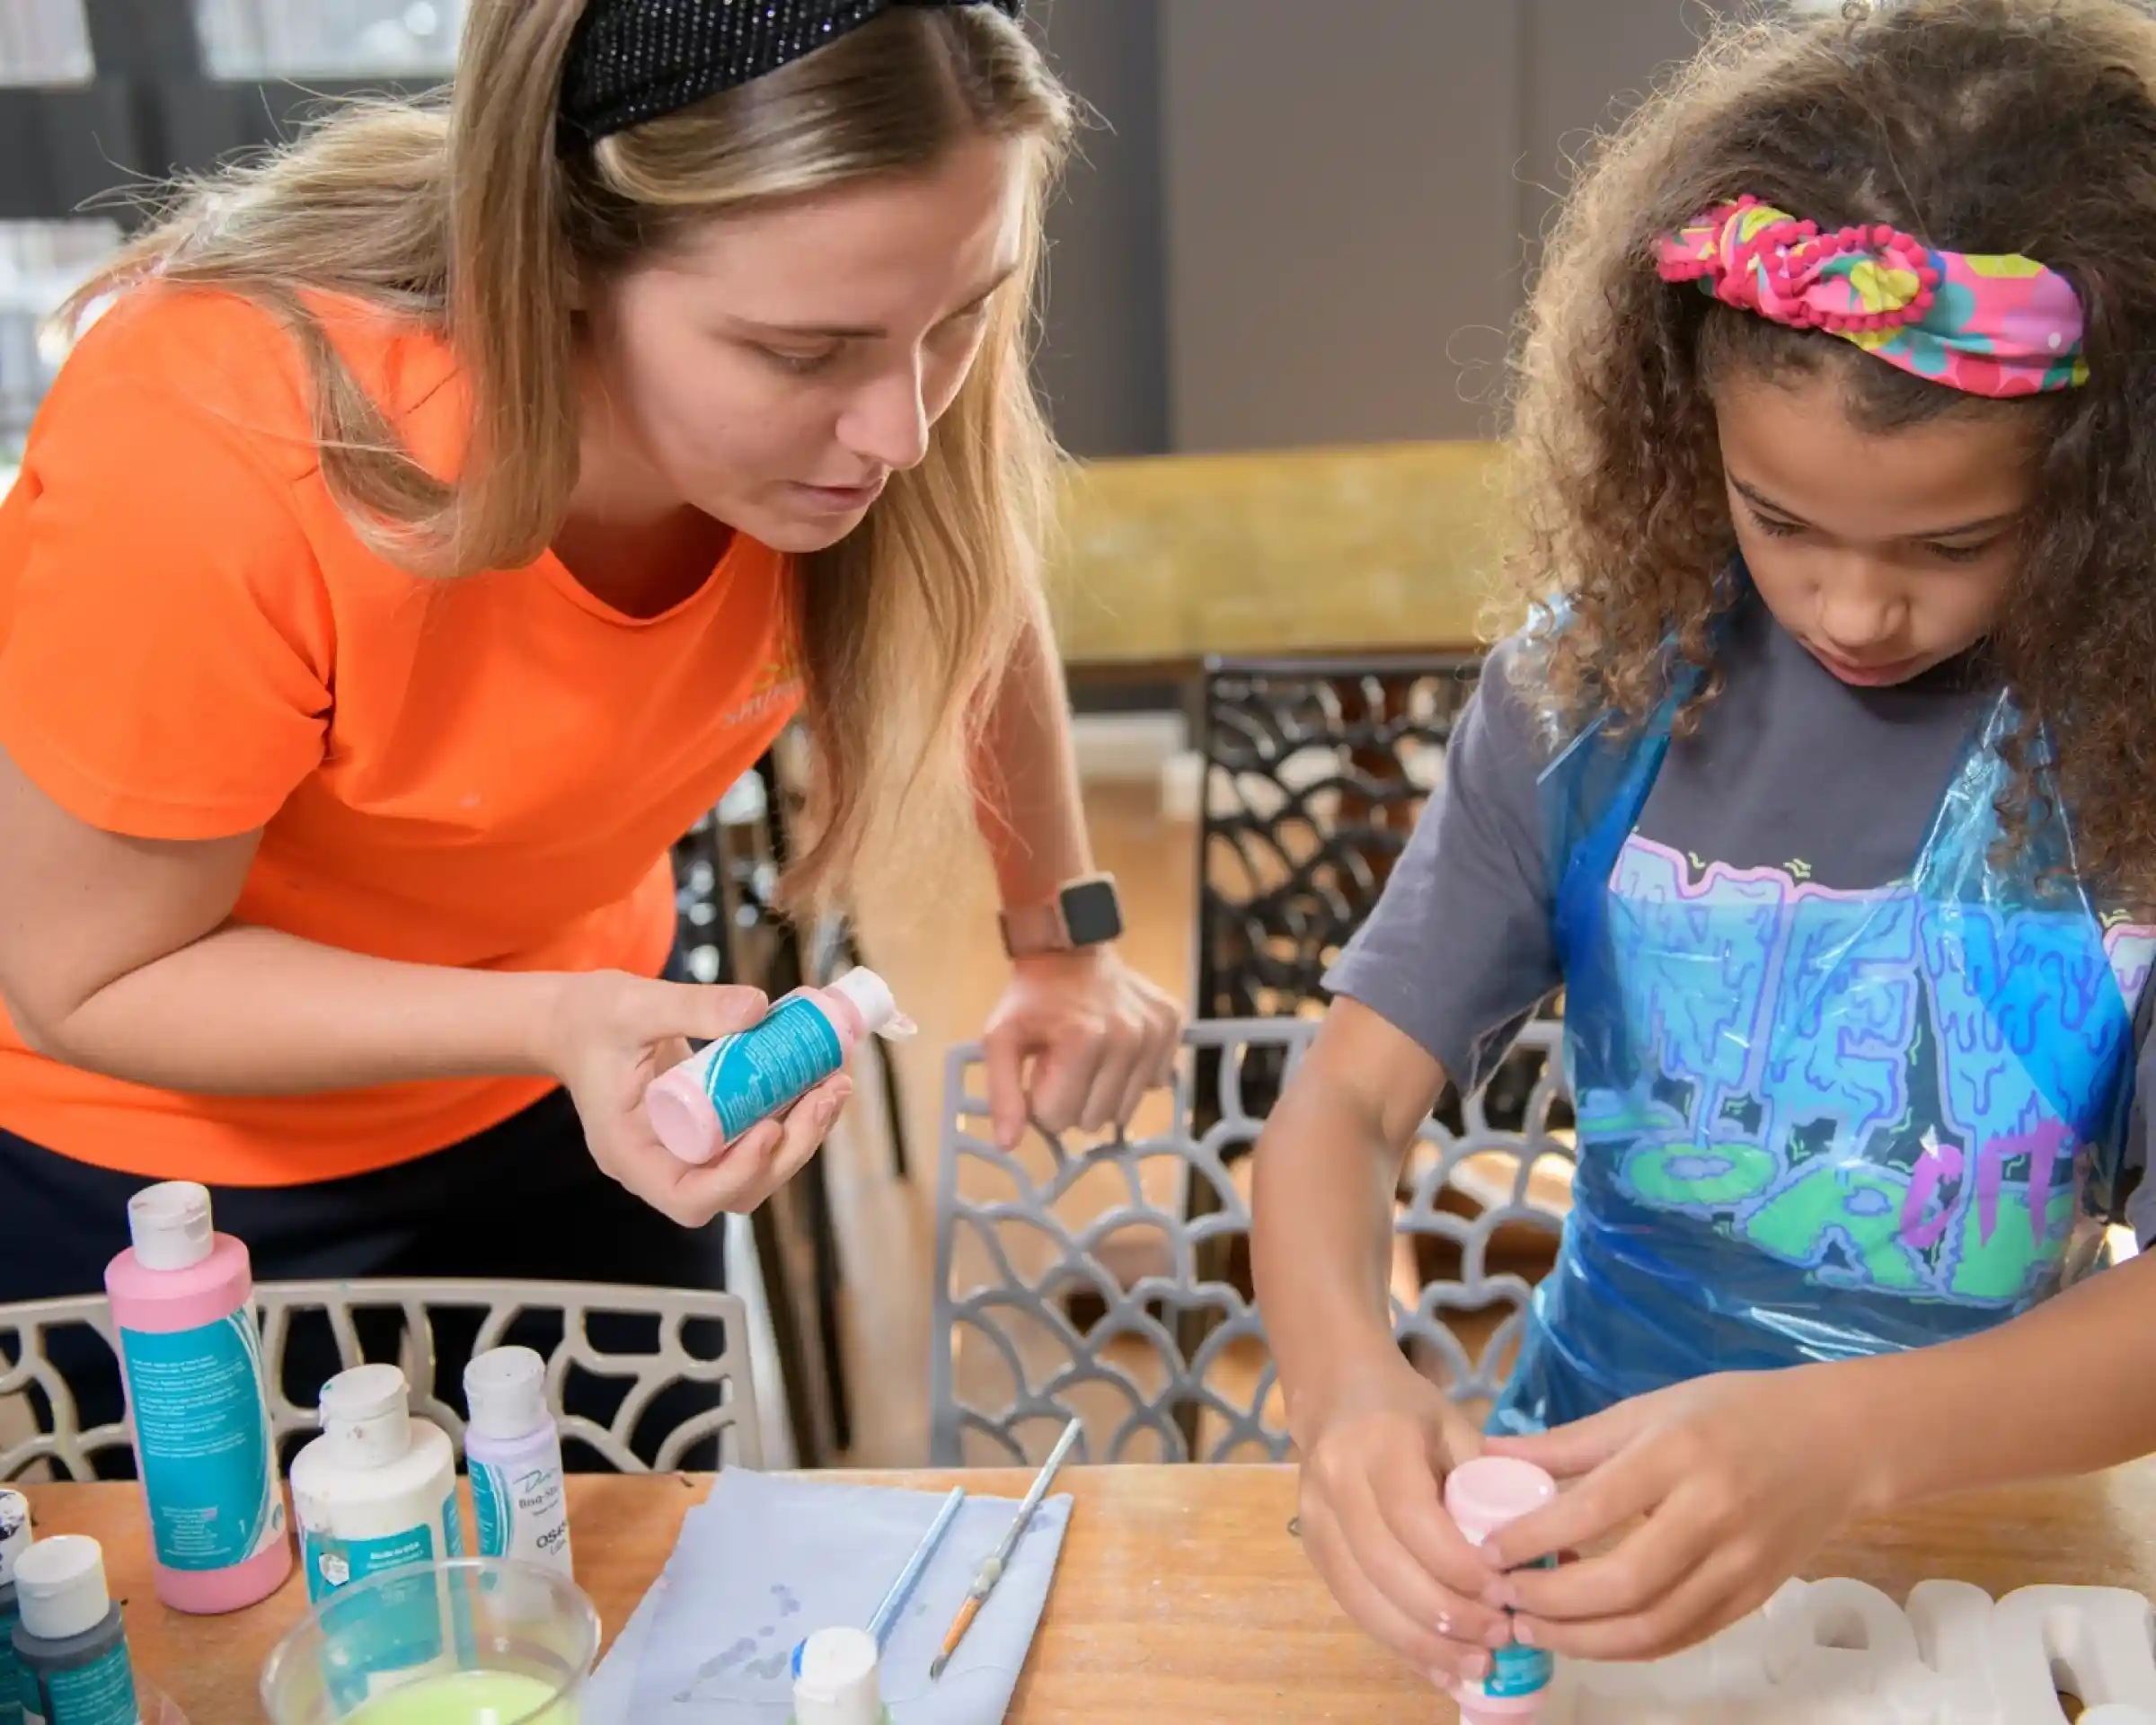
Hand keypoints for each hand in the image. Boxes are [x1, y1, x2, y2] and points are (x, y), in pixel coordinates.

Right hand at [533, 970, 850, 1228]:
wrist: (578, 1021)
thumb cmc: (593, 1019)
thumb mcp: (636, 1005)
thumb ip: (693, 1007)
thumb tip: (758, 1008)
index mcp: (629, 1153)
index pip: (688, 1196)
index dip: (737, 1174)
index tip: (769, 1128)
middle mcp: (661, 1165)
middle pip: (737, 1188)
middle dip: (791, 1147)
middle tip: (828, 1093)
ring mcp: (687, 1152)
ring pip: (755, 1168)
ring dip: (802, 1133)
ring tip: (835, 1083)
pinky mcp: (710, 1131)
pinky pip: (755, 1137)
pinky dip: (791, 1114)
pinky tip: (820, 1077)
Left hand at [980, 948, 1180, 1147]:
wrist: (1071, 951)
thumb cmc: (1032, 1000)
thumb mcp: (1000, 1039)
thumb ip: (1002, 1094)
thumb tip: (1008, 1144)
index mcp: (1083, 1040)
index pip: (1059, 1119)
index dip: (1042, 1099)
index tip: (1041, 1068)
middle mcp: (1128, 1038)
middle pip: (1094, 1119)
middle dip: (1073, 1099)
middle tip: (1064, 1062)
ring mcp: (1155, 1032)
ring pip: (1124, 1110)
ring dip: (1102, 1091)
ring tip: (1088, 1056)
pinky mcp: (1173, 1026)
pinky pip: (1154, 1083)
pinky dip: (1132, 1074)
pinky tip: (1115, 1047)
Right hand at [1294, 1357, 1510, 1687]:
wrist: (1336, 1395)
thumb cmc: (1408, 1411)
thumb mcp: (1455, 1428)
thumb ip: (1491, 1486)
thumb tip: (1551, 1556)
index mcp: (1379, 1444)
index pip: (1414, 1519)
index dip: (1458, 1567)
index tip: (1505, 1596)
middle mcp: (1336, 1483)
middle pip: (1386, 1568)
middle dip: (1447, 1615)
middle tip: (1500, 1638)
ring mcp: (1314, 1519)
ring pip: (1363, 1599)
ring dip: (1423, 1642)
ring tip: (1476, 1665)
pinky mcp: (1311, 1549)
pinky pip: (1353, 1607)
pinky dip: (1399, 1643)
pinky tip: (1439, 1664)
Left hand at [1480, 1365, 1887, 1660]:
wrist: (1841, 1442)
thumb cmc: (1734, 1412)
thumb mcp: (1649, 1409)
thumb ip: (1570, 1443)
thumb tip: (1490, 1454)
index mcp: (1678, 1455)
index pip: (1592, 1509)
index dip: (1532, 1538)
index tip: (1486, 1550)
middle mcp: (1711, 1514)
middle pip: (1623, 1583)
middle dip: (1551, 1603)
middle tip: (1502, 1599)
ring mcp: (1739, 1564)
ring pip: (1653, 1626)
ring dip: (1582, 1639)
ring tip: (1532, 1627)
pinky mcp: (1753, 1598)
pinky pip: (1681, 1637)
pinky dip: (1627, 1647)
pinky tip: (1587, 1636)